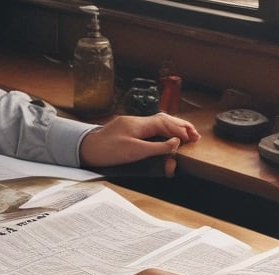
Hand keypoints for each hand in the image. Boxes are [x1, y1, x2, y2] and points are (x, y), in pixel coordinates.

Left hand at [79, 113, 200, 176]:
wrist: (84, 149)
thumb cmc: (106, 151)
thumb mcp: (134, 152)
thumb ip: (157, 147)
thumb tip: (176, 142)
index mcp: (139, 124)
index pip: (165, 123)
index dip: (180, 130)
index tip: (191, 138)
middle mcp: (136, 121)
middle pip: (163, 120)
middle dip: (180, 125)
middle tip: (195, 134)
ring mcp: (131, 125)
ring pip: (157, 122)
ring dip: (173, 127)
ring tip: (185, 134)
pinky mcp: (127, 130)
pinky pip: (150, 127)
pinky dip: (162, 130)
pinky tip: (166, 134)